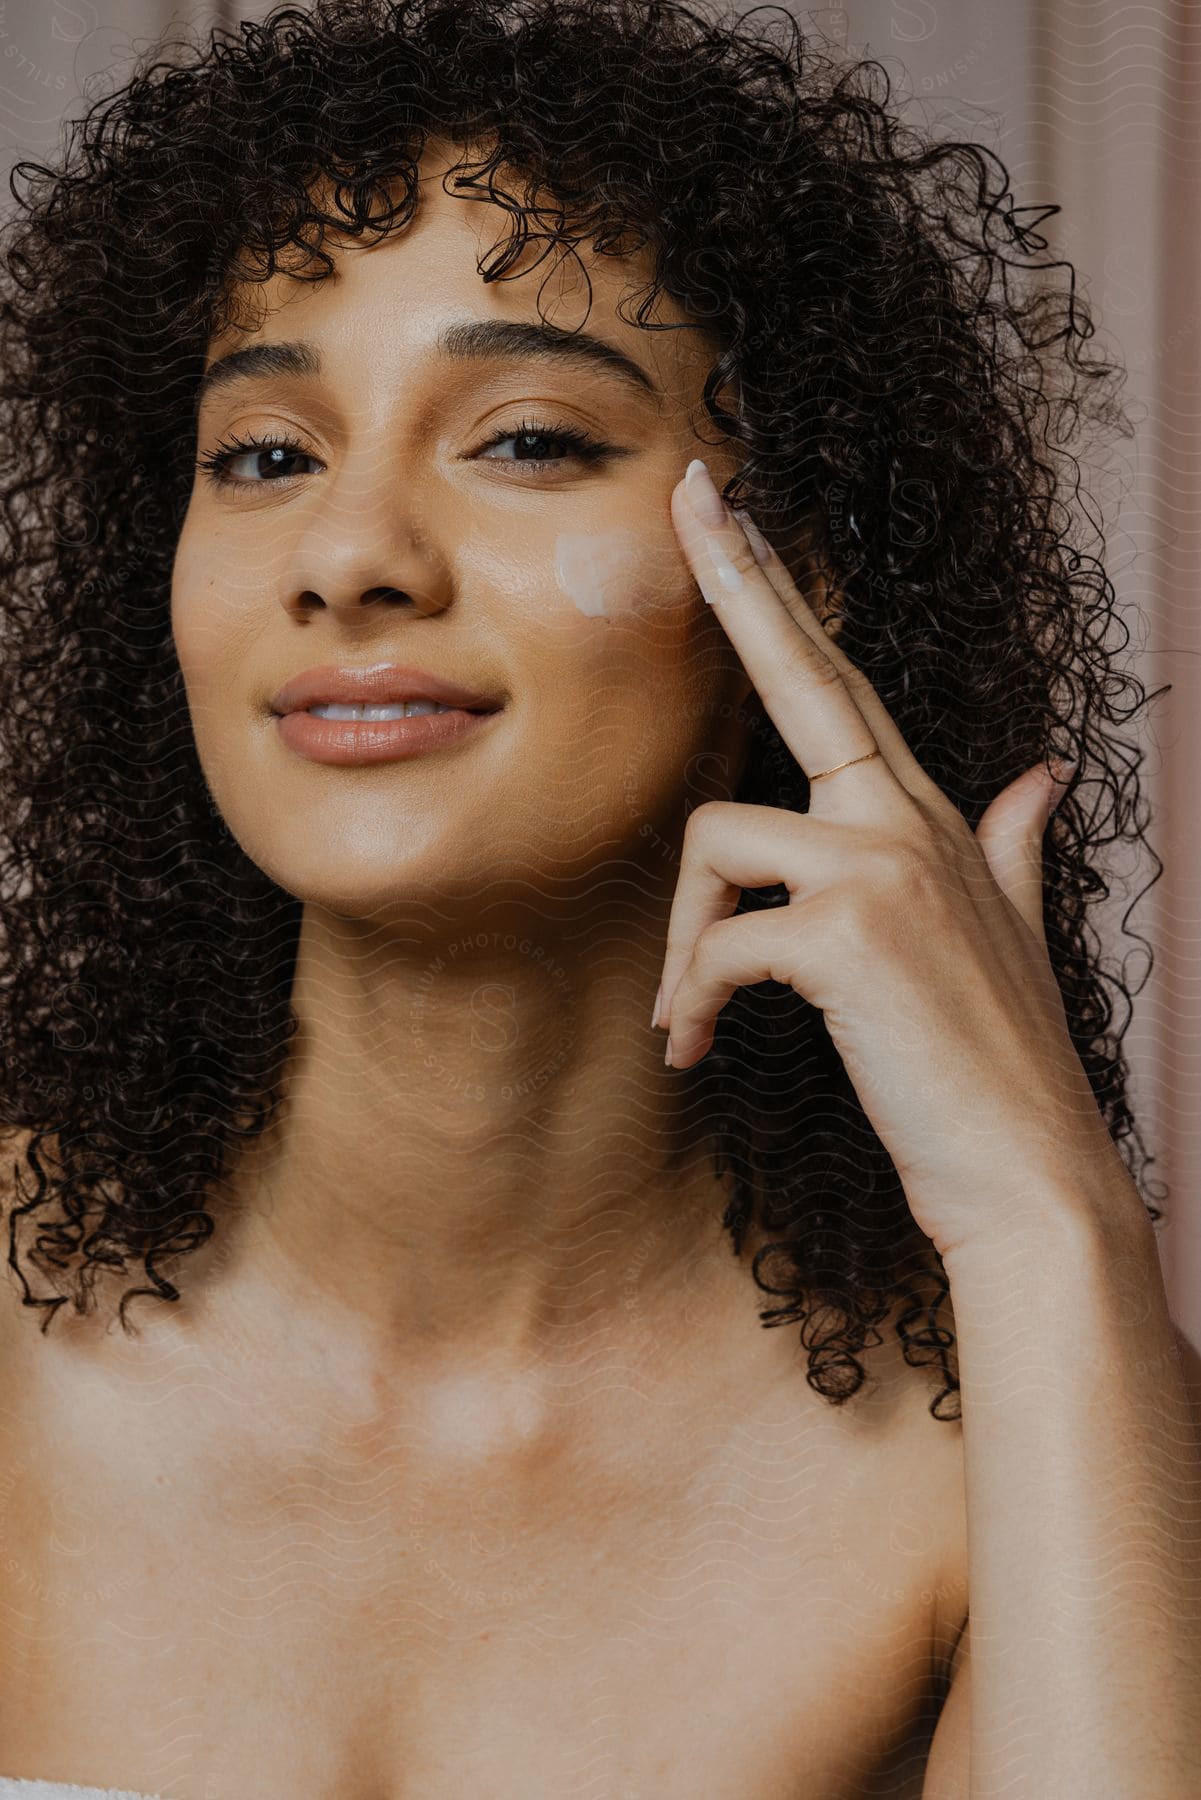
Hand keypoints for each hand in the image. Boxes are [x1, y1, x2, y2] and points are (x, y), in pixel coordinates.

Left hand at [655, 458, 1124, 1262]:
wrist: (1030, 1176)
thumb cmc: (997, 1066)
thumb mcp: (1012, 933)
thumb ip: (1015, 845)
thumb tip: (1041, 775)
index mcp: (930, 821)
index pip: (842, 685)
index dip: (783, 596)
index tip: (732, 515)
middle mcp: (910, 823)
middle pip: (804, 676)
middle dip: (739, 581)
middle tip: (687, 493)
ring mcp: (886, 870)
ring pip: (719, 839)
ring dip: (679, 939)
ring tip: (686, 1017)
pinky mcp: (852, 935)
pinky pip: (722, 940)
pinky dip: (691, 998)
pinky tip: (696, 1049)